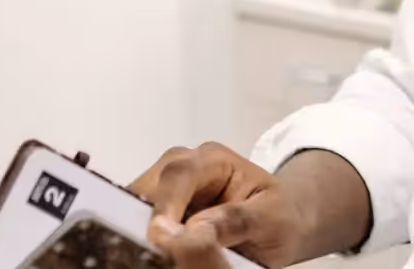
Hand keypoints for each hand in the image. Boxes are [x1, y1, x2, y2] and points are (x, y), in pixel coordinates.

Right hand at [130, 143, 308, 268]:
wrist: (278, 224)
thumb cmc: (278, 216)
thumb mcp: (271, 217)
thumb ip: (237, 219)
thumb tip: (197, 229)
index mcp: (214, 159)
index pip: (180, 175)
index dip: (165, 205)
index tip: (159, 235)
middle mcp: (182, 167)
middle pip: (147, 189)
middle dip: (144, 220)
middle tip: (153, 251)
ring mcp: (164, 190)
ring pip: (134, 206)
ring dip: (139, 232)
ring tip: (157, 254)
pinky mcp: (154, 213)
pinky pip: (135, 224)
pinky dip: (140, 239)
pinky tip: (154, 253)